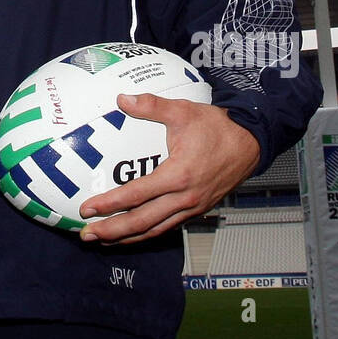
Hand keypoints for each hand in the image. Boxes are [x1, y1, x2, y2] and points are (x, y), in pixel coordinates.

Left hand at [78, 93, 260, 244]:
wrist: (250, 143)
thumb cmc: (217, 127)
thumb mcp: (183, 111)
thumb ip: (151, 106)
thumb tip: (122, 99)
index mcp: (179, 176)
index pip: (136, 195)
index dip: (109, 204)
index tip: (87, 208)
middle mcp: (185, 198)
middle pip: (142, 222)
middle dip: (112, 230)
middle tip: (86, 235)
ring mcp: (192, 207)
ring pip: (155, 229)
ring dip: (127, 237)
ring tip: (103, 239)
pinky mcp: (197, 209)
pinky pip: (168, 226)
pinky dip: (147, 232)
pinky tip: (132, 233)